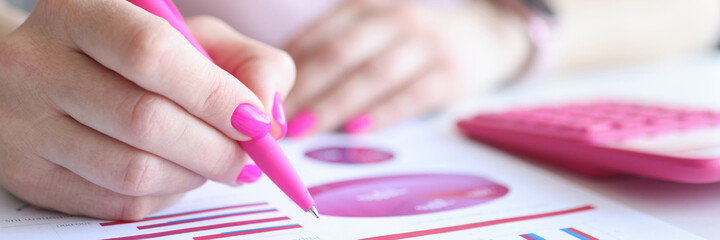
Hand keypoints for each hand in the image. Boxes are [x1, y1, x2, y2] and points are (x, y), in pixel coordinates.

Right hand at [0, 1, 293, 219]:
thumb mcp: (195, 38)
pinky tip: (176, 175)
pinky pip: (116, 201)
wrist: (44, 79)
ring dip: (192, 176)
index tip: (254, 122)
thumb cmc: (133, 55)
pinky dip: (165, 195)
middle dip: (215, 149)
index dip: (214, 95)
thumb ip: (248, 63)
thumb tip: (267, 116)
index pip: (152, 54)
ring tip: (212, 163)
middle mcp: (38, 64)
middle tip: (248, 160)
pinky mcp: (29, 176)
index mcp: (80, 12)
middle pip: (145, 120)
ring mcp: (25, 125)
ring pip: (132, 170)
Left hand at [283, 0, 526, 136]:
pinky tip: (356, 131)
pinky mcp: (451, 72)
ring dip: (334, 105)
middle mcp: (395, 19)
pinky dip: (382, 113)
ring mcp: (425, 44)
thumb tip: (285, 90)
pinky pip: (411, 95)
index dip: (288, 69)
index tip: (262, 98)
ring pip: (372, 76)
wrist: (483, 35)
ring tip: (305, 130)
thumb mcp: (375, 31)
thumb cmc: (412, 42)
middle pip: (340, 54)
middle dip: (304, 90)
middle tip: (276, 121)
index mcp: (367, 8)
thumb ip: (336, 51)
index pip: (319, 35)